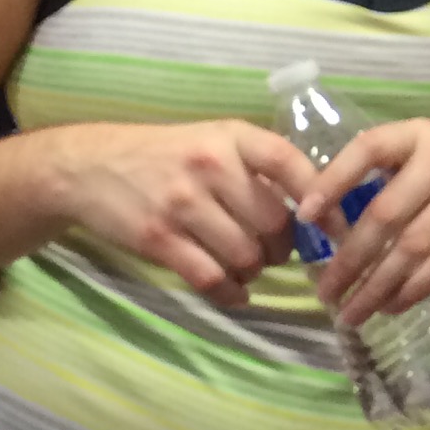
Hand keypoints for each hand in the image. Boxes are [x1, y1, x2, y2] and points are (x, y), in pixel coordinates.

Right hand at [48, 120, 306, 309]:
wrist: (89, 167)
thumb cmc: (164, 155)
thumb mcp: (212, 140)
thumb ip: (256, 166)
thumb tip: (313, 207)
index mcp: (231, 136)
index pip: (292, 163)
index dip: (325, 199)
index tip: (340, 229)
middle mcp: (210, 165)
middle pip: (274, 223)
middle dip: (282, 247)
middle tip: (273, 252)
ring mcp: (182, 203)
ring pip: (245, 255)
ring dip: (254, 270)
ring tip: (245, 265)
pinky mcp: (159, 239)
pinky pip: (211, 279)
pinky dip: (231, 293)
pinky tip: (233, 291)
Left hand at [298, 120, 429, 325]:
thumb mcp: (424, 152)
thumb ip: (381, 175)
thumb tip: (319, 220)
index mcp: (418, 134)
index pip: (369, 148)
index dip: (334, 179)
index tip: (304, 216)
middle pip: (386, 213)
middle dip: (350, 259)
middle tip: (324, 293)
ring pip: (414, 246)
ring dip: (378, 285)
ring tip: (351, 313)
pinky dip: (415, 289)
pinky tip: (393, 306)